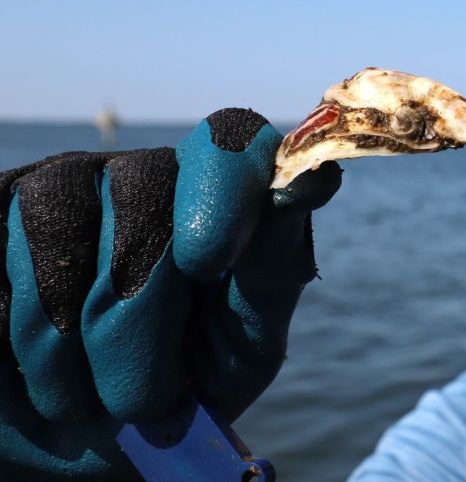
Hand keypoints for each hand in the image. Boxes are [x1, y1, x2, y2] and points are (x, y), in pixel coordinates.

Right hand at [0, 108, 340, 479]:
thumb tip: (317, 178)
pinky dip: (9, 330)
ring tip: (81, 398)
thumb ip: (274, 266)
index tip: (210, 265)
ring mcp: (58, 188)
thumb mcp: (242, 344)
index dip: (222, 188)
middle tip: (140, 399)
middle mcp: (141, 175)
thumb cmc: (178, 391)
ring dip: (63, 337)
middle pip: (142, 194)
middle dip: (138, 314)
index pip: (232, 140)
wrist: (81, 443)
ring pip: (56, 220)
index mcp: (218, 197)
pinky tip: (29, 369)